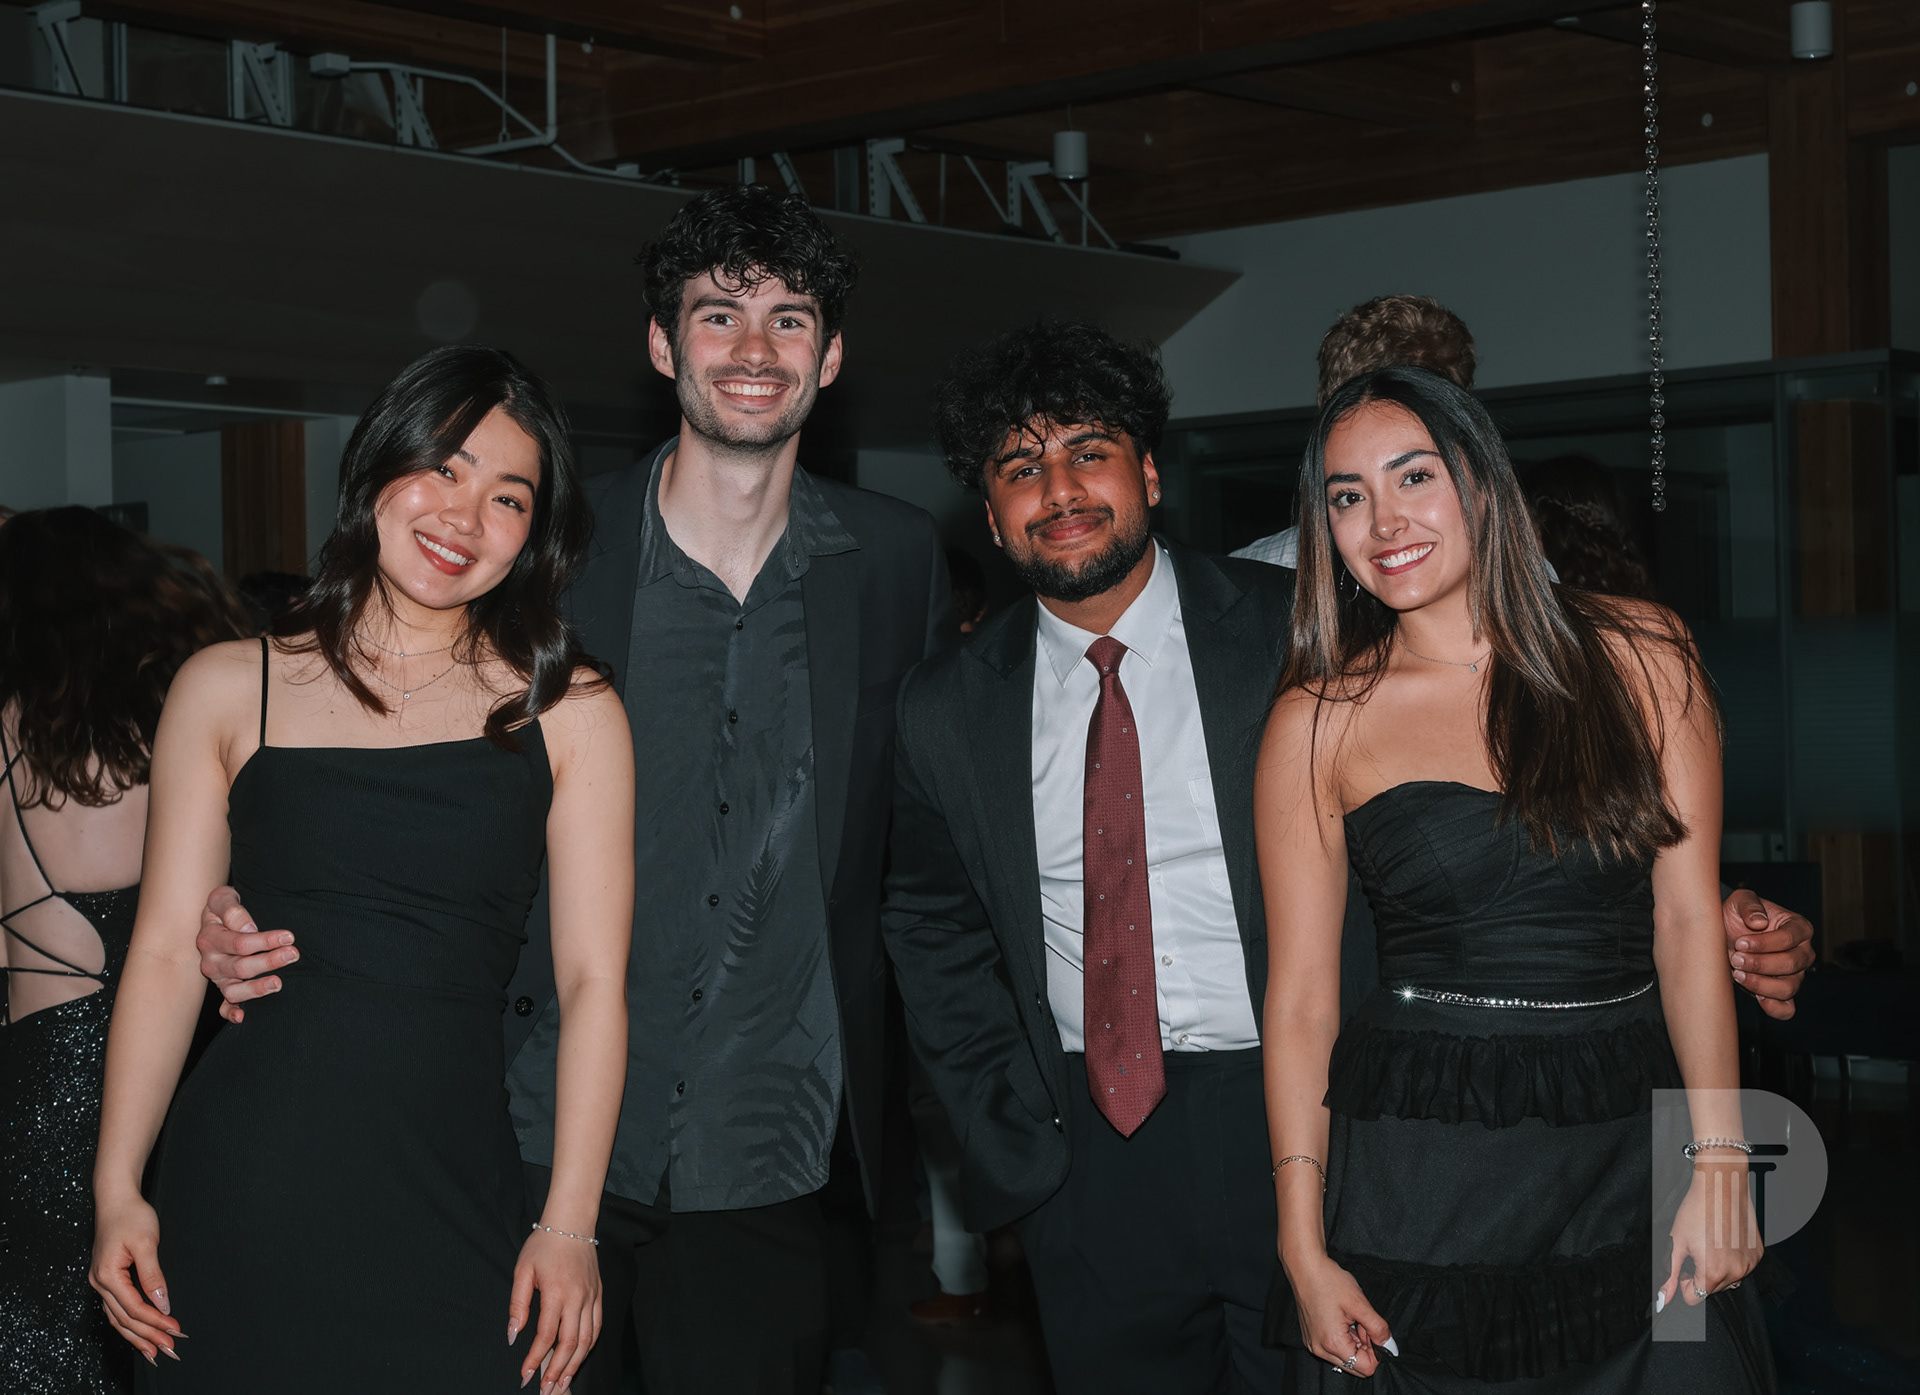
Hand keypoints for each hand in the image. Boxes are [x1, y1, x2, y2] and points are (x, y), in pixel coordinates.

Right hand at [89, 1191, 182, 1365]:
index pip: (134, 1308)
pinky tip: (140, 1334)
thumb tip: (162, 1303)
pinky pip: (116, 1310)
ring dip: (137, 1335)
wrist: (116, 1200)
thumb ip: (153, 1275)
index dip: (155, 1322)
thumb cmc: (131, 1217)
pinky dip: (129, 1324)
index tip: (175, 1330)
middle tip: (170, 1349)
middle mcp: (99, 1283)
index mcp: (107, 1275)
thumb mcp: (147, 1243)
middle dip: (148, 1336)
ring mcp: (100, 1283)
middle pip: (124, 1319)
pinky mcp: (106, 1281)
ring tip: (155, 1351)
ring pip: (117, 1318)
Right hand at [197, 885, 298, 1024]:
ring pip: (234, 990)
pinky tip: (243, 1017)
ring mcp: (218, 978)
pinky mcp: (224, 988)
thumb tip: (248, 927)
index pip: (240, 943)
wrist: (217, 917)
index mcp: (210, 938)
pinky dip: (231, 1013)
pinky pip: (224, 1005)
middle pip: (241, 967)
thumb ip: (231, 909)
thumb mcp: (222, 898)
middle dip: (269, 961)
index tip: (289, 936)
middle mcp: (211, 961)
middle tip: (293, 954)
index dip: (265, 940)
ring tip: (279, 983)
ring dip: (257, 989)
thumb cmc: (224, 908)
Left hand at [508, 1226, 602, 1393]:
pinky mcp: (599, 1294)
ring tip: (563, 1382)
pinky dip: (590, 1345)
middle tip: (545, 1390)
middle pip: (570, 1344)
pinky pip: (597, 1326)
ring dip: (575, 1364)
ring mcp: (592, 1296)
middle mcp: (578, 1298)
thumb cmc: (543, 1245)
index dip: (534, 1360)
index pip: (546, 1336)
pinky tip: (580, 1357)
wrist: (571, 1223)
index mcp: (557, 1293)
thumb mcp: (522, 1271)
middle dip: (557, 1371)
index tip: (524, 1376)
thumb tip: (513, 1335)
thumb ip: (518, 1305)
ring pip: (587, 1339)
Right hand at [1283, 1250, 1391, 1377]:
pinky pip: (1334, 1349)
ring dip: (1354, 1342)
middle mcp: (1320, 1349)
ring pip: (1345, 1357)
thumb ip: (1379, 1329)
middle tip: (1362, 1323)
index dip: (1376, 1351)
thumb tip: (1390, 1347)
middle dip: (1365, 1348)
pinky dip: (1343, 1338)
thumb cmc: (1328, 1281)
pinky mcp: (1311, 1338)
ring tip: (1350, 1317)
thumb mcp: (1360, 1303)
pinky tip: (1341, 1318)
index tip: (1372, 1330)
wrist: (1305, 1267)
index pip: (1366, 1368)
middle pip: (1355, 1366)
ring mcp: (1314, 1344)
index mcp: (1333, 1344)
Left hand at [1660, 1158, 1761, 1309]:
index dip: (1685, 1282)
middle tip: (1695, 1249)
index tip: (1684, 1265)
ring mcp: (1750, 1264)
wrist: (1721, 1186)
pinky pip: (1742, 1267)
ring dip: (1717, 1269)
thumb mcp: (1676, 1242)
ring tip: (1710, 1243)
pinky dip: (1732, 1260)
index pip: (1695, 1298)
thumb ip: (1670, 1275)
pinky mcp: (1758, 1254)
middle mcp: (1736, 1272)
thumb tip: (1663, 1299)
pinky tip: (1724, 1240)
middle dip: (1700, 1275)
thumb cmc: (1697, 1209)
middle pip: (1712, 1289)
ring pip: (1728, 1280)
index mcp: (1713, 1272)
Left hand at [1721, 889, 1813, 1020]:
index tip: (1740, 942)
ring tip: (1737, 974)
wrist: (1724, 934)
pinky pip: (1786, 1009)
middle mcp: (1802, 952)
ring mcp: (1794, 975)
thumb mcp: (1738, 901)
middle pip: (1791, 964)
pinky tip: (1757, 1000)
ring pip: (1788, 987)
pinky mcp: (1781, 993)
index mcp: (1798, 927)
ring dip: (1761, 984)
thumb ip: (1749, 904)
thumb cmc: (1736, 916)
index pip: (1790, 938)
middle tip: (1736, 959)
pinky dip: (1774, 1008)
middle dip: (1760, 964)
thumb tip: (1759, 922)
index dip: (1765, 943)